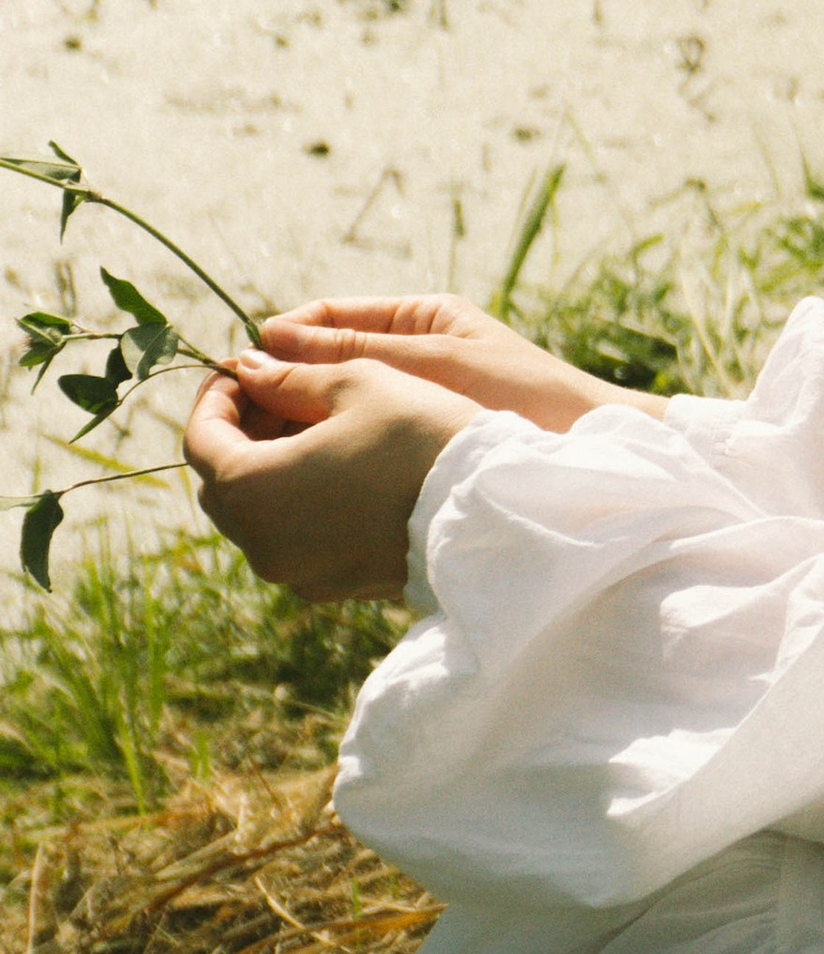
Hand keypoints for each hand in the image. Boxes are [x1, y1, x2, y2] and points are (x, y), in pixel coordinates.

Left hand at [184, 353, 480, 602]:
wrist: (493, 510)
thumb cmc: (422, 434)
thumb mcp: (356, 381)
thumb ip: (288, 375)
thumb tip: (247, 368)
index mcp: (251, 489)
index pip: (200, 438)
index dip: (217, 395)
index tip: (245, 367)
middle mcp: (260, 543)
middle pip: (220, 482)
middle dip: (240, 432)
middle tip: (280, 392)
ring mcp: (296, 572)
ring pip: (256, 514)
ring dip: (269, 468)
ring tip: (315, 427)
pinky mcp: (332, 586)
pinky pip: (292, 540)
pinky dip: (298, 503)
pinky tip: (340, 469)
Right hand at [249, 292, 661, 431]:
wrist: (584, 457)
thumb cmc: (520, 397)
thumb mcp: (428, 365)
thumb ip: (350, 354)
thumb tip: (265, 340)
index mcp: (417, 319)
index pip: (325, 319)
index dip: (279, 340)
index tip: (238, 370)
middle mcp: (409, 357)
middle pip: (322, 368)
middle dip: (281, 392)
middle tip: (236, 424)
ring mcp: (410, 404)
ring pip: (333, 412)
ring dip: (298, 431)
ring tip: (260, 455)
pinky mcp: (414, 449)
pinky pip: (354, 448)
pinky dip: (326, 458)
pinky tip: (303, 482)